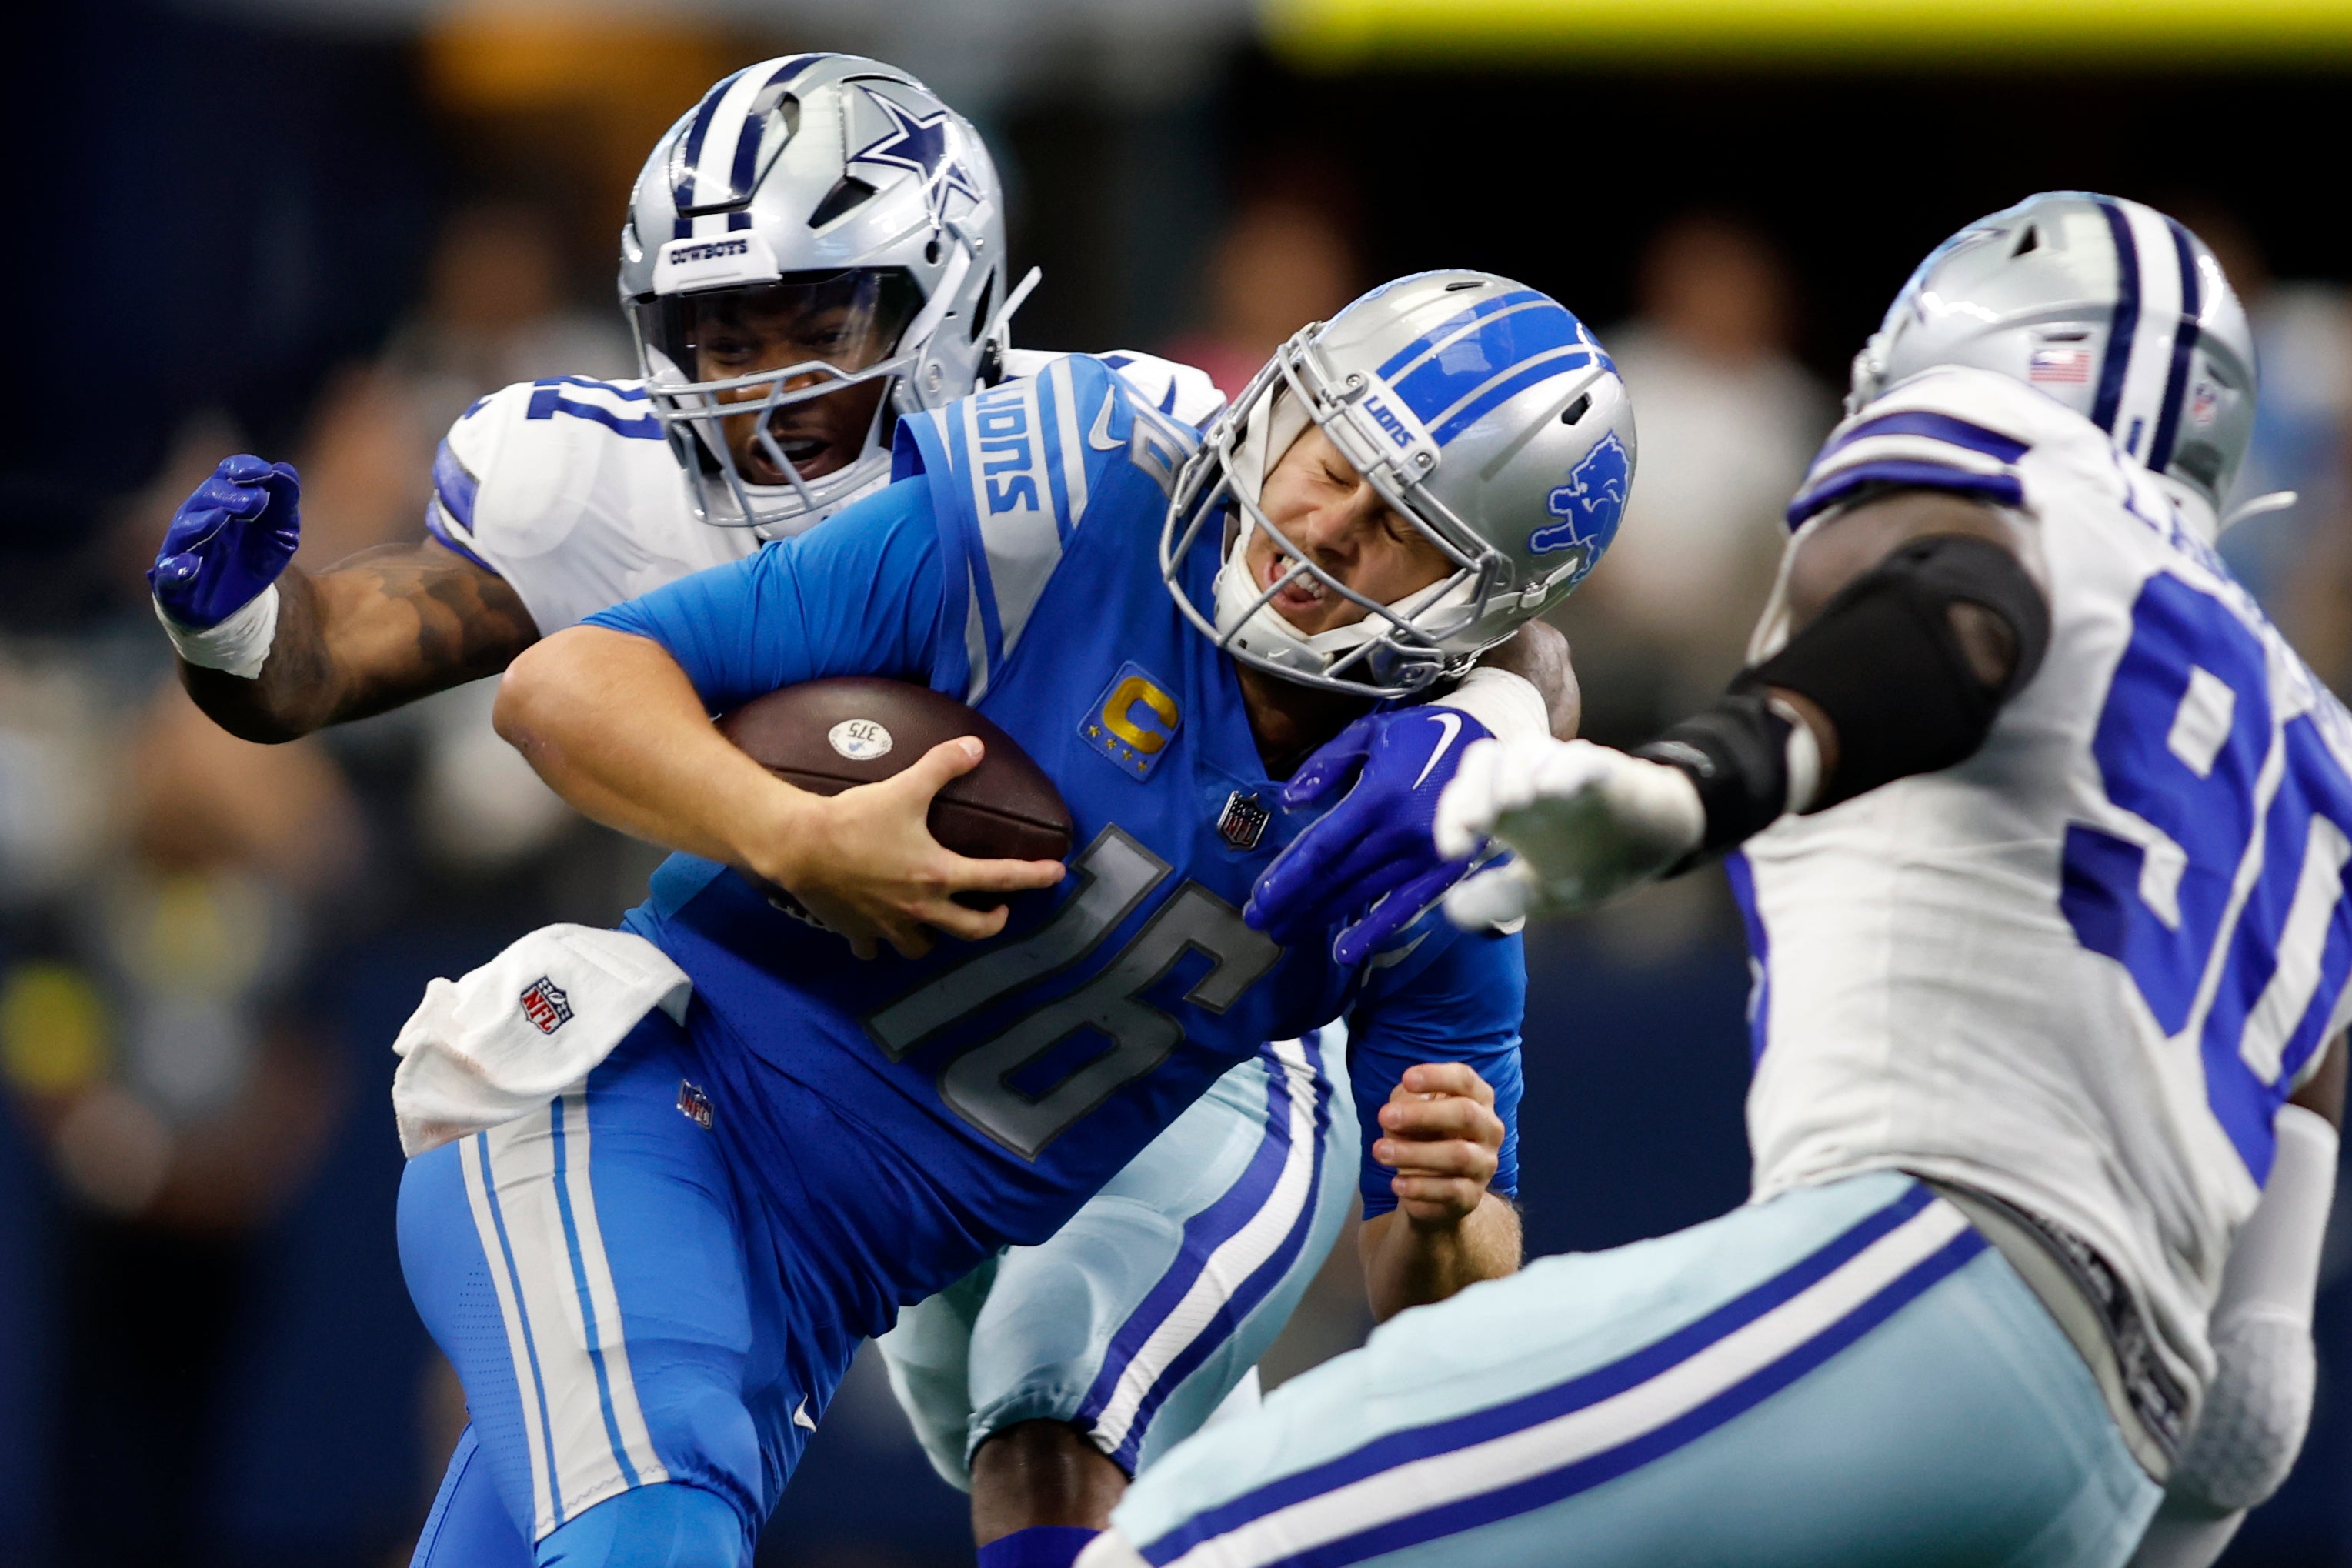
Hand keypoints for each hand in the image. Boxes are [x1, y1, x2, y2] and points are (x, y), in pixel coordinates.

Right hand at [148, 456, 302, 628]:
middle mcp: (199, 518)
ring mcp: (183, 548)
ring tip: (220, 518)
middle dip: (231, 495)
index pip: (228, 474)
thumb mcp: (282, 529)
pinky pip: (168, 573)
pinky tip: (188, 567)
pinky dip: (176, 569)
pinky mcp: (173, 580)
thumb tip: (283, 470)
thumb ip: (285, 500)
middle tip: (257, 501)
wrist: (240, 604)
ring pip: (185, 529)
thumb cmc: (256, 557)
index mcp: (224, 500)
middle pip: (208, 496)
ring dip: (202, 522)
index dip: (244, 469)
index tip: (266, 473)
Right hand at [753, 737, 1065, 960]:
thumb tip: (976, 746)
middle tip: (999, 911)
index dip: (1034, 876)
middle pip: (973, 930)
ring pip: (925, 947)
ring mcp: (889, 926)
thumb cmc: (856, 818)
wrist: (799, 846)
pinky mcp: (859, 932)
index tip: (1056, 875)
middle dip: (993, 923)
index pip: (1001, 878)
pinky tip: (879, 933)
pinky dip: (880, 943)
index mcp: (940, 874)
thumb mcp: (906, 786)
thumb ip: (944, 765)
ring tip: (940, 920)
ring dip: (937, 936)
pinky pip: (875, 949)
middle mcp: (922, 908)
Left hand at [1244, 706, 1489, 963]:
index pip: (1321, 847)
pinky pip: (1406, 907)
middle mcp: (1399, 831)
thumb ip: (1326, 764)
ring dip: (1321, 916)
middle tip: (1259, 924)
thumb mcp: (1370, 732)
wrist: (1493, 739)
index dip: (1288, 875)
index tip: (1259, 898)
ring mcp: (1425, 855)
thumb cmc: (1423, 733)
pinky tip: (1346, 952)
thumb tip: (1289, 802)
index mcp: (1377, 796)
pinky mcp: (1447, 869)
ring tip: (1286, 933)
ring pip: (1362, 894)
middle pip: (1335, 877)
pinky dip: (1375, 931)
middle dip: (1293, 902)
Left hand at [1372, 1062, 1503, 1228]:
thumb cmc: (1423, 1138)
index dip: (1437, 1076)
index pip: (1465, 1080)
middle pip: (1466, 1114)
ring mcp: (1485, 1164)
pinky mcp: (1472, 1195)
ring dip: (1414, 1152)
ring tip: (1379, 1151)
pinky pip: (1450, 1190)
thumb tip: (1399, 1109)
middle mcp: (1489, 1129)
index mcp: (1477, 1099)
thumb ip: (1406, 1103)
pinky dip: (1419, 1187)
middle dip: (1422, 1114)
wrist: (1431, 1191)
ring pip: (1458, 1155)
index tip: (1406, 1078)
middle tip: (1383, 1116)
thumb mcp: (1410, 1113)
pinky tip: (1396, 1183)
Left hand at [1435, 737, 1703, 926]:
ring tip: (1514, 803)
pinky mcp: (1604, 771)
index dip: (1449, 818)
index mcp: (1505, 811)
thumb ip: (1500, 900)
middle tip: (1475, 823)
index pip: (1462, 797)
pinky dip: (1564, 769)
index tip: (1452, 851)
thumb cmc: (1588, 862)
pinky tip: (1552, 791)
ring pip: (1527, 749)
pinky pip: (1581, 759)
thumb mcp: (1540, 892)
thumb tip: (1453, 910)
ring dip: (1514, 775)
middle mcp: (1527, 784)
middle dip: (1473, 789)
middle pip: (1485, 759)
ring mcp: (1563, 773)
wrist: (1652, 846)